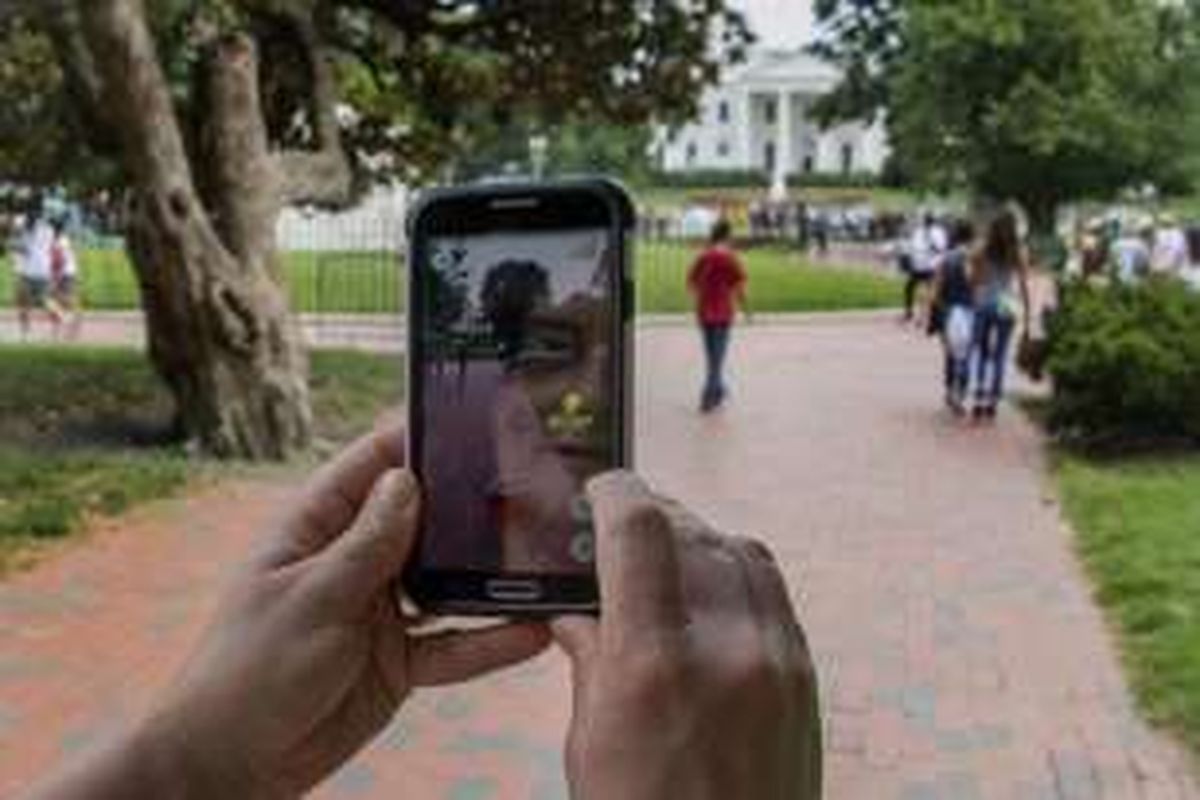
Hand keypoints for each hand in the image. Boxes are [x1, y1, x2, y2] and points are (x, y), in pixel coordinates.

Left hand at [28, 426, 548, 799]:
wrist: (234, 765)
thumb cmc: (249, 671)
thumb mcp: (311, 599)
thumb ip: (367, 544)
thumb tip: (409, 480)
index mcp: (316, 529)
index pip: (370, 467)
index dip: (415, 439)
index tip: (469, 418)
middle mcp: (354, 561)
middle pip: (422, 520)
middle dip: (468, 507)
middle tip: (529, 487)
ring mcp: (381, 610)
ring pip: (447, 582)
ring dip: (488, 576)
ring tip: (544, 558)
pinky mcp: (401, 659)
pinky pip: (454, 644)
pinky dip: (491, 641)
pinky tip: (533, 632)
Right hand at [552, 473, 821, 799]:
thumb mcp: (591, 740)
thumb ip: (588, 655)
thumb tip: (575, 607)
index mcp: (654, 664)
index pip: (640, 529)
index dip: (614, 492)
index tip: (597, 491)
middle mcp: (724, 647)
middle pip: (691, 531)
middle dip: (651, 516)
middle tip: (621, 526)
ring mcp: (776, 659)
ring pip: (739, 549)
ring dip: (698, 538)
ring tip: (665, 556)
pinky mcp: (804, 675)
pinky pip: (772, 590)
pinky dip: (736, 571)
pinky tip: (708, 592)